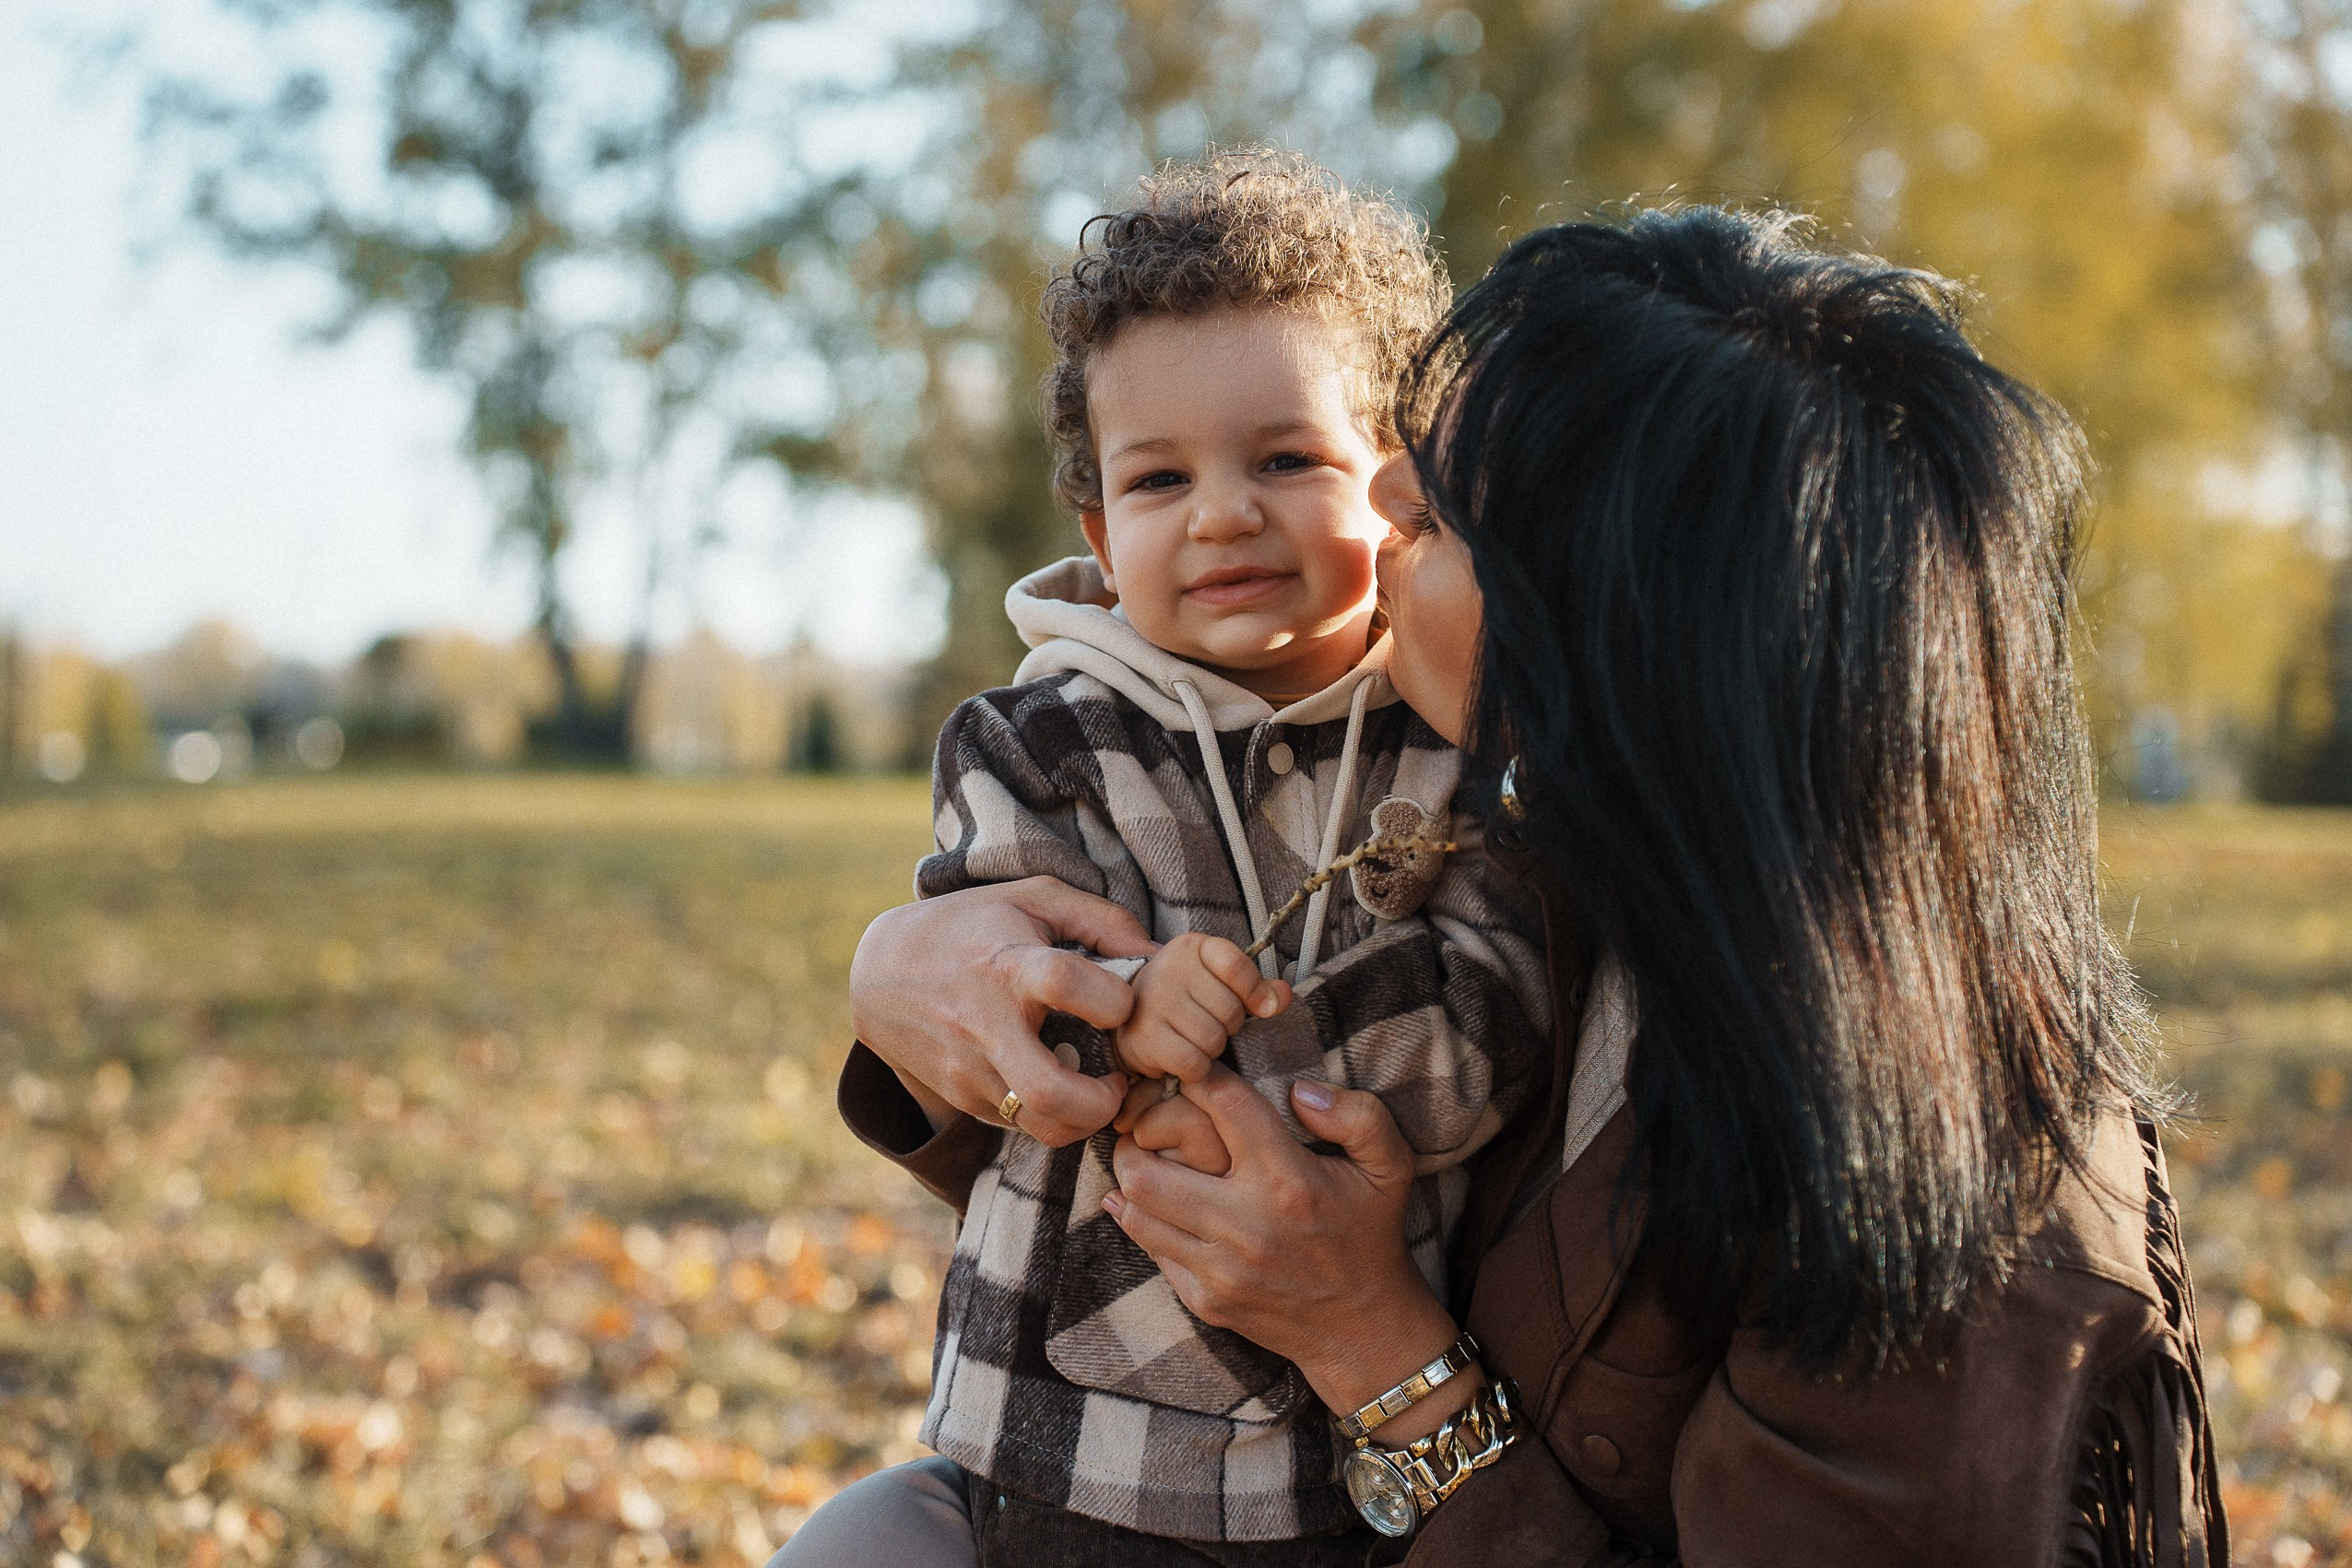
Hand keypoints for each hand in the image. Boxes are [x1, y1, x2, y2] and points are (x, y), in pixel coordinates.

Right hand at [849, 878, 1157, 1146]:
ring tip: (1097, 1090)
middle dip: (1102, 1100)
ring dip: (1084, 1120)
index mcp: (1007, 965)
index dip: (1111, 998)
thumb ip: (1102, 920)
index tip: (1122, 1002)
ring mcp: (970, 1071)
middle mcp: (985, 1025)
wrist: (881, 972)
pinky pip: (1021, 1127)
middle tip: (1120, 1080)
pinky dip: (1052, 1119)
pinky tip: (1063, 1089)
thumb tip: (1159, 956)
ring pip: (1040, 1127)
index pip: (1065, 984)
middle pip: (1048, 1090)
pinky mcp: (964, 1100)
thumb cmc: (972, 926)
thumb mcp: (1033, 899)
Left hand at [1104, 1068, 1466, 1429]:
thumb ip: (1359, 1115)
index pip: (1223, 1105)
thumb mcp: (1390, 1167)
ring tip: (1140, 1160)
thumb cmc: (1370, 1233)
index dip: (1197, 1076)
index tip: (1190, 1071)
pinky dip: (1147, 1224)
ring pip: (1137, 1214)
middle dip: (1135, 1139)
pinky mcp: (1206, 1301)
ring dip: (1131, 1181)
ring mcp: (1221, 1270)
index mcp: (1288, 1180)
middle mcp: (1247, 1225)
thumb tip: (1300, 1091)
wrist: (1363, 1328)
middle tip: (1142, 1124)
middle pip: (1146, 1171)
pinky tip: (1157, 1207)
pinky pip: (1153, 1252)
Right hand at [1113, 933, 1282, 1085]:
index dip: (1256, 992)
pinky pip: (1193, 1063)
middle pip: (1230, 1011)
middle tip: (1209, 1024)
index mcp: (1193, 947)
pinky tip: (1182, 1056)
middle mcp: (1169, 968)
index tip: (1265, 1009)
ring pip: (1214, 1040)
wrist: (1128, 1016)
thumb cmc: (1184, 998)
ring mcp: (1153, 1002)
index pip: (1236, 966)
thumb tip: (1283, 997)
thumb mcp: (1220, 981)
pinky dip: (1196, 1069)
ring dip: (1211, 1050)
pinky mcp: (1144, 1037)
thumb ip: (1256, 987)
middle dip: (1228, 1027)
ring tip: (1193, 1039)